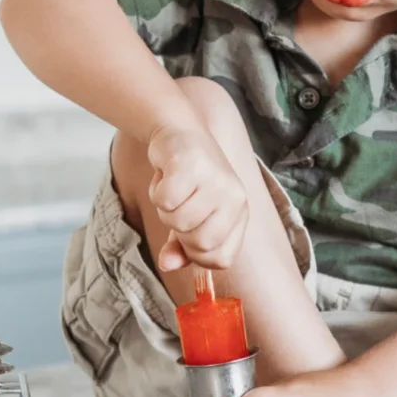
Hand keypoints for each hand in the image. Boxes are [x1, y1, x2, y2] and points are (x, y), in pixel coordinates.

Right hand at [147, 124, 247, 271]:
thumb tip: (167, 265)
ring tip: (173, 187)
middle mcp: (234, 197)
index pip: (221, 258)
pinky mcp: (191, 165)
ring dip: (165, 209)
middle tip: (179, 204)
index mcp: (240, 212)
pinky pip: (165, 201)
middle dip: (179, 230)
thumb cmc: (188, 178)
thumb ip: (181, 246)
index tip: (187, 235)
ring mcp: (215, 181)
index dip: (197, 254)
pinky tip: (165, 175)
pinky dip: (157, 191)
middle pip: (201, 243)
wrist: (179, 131)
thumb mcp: (190, 215)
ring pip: (179, 222)